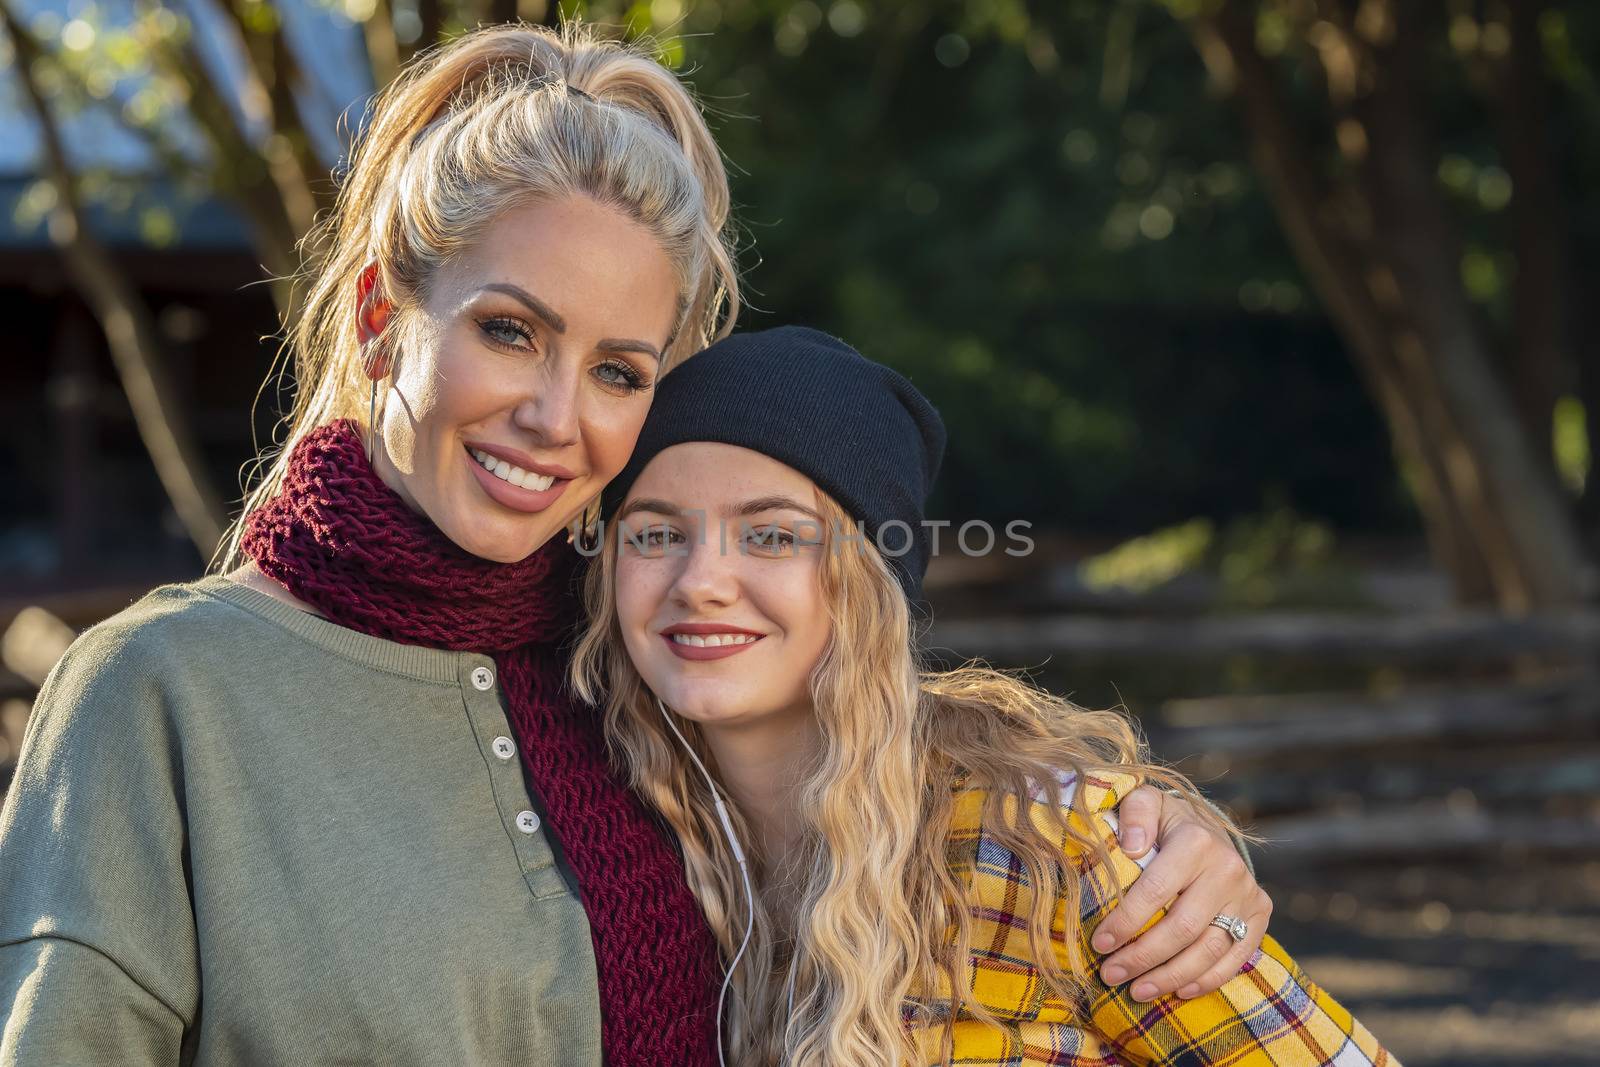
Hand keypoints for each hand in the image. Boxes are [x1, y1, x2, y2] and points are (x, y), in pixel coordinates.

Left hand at [1091, 785, 1270, 1001]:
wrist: (1208, 826)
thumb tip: (1131, 846)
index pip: (1156, 890)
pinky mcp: (1260, 914)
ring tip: (1136, 990)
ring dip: (1171, 976)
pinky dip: (1207, 980)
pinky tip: (1178, 991)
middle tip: (1111, 974)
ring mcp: (1248, 894)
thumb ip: (1134, 814)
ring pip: (1209, 950)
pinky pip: (1235, 958)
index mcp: (1196, 841)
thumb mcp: (1145, 803)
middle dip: (1142, 957)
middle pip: (1183, 927)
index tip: (1099, 944)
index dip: (1126, 922)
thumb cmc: (1165, 821)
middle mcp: (1228, 868)